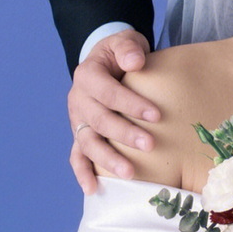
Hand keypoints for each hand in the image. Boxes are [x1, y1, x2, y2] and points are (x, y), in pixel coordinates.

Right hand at [67, 29, 159, 192]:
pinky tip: (93, 190)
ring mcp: (77, 120)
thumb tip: (135, 61)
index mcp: (87, 75)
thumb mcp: (124, 41)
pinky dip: (83, 173)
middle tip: (150, 144)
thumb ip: (128, 48)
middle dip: (124, 134)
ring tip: (129, 173)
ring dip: (107, 159)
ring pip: (88, 142)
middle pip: (99, 121)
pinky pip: (77, 156)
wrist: (106, 59)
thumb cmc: (121, 52)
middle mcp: (78, 100)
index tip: (156, 115)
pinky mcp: (80, 134)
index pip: (108, 92)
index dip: (130, 104)